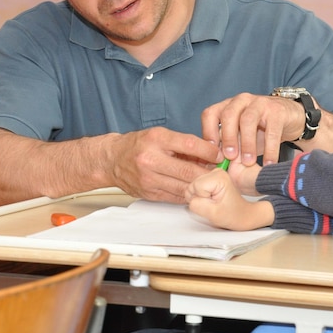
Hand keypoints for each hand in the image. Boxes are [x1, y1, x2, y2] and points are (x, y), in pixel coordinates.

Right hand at [107, 127, 222, 203]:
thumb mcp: (161, 135)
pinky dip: (188, 194)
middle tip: (220, 172)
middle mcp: (151, 159)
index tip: (220, 155)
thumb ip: (184, 143)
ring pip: (183, 186)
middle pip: (188, 170)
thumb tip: (211, 151)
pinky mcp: (149, 193)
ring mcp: (149, 179)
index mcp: (157, 139)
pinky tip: (195, 190)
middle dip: (208, 172)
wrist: (112, 160)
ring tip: (210, 182)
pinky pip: (175, 196)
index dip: (209, 152)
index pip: (190, 145)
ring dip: (200, 185)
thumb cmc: (139, 144)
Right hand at [186, 168, 273, 229]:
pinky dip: (202, 196)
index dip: (201, 200)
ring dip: (201, 197)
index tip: (214, 204)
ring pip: (193, 187)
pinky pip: (196, 188)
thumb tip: (188, 196)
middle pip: (193, 185)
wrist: (243, 214)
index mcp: (218, 176)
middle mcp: (216, 171)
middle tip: (214, 204)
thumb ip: (196, 204)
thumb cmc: (232, 214)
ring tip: (214, 202)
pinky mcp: (210, 177)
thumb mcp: (212, 213)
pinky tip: (212, 199)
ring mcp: (213, 173)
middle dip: (200, 198)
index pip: (194, 187)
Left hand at [201, 93, 305, 165]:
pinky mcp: (278, 110)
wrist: (290, 117)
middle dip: (227, 138)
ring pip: (248, 120)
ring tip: (248, 162)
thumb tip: (214, 163)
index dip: (208, 133)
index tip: (212, 154)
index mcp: (228, 106)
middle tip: (230, 158)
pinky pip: (272, 131)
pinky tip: (269, 163)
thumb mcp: (242, 136)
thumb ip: (228, 145)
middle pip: (228, 115)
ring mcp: (260, 103)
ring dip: (246, 143)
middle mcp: (242, 101)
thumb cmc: (261, 129)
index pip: (211, 114)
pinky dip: (270, 149)